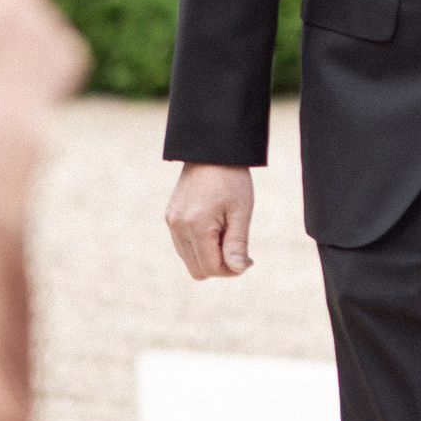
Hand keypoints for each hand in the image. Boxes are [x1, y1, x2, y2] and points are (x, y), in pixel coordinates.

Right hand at [166, 163, 254, 279]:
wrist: (211, 150)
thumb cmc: (231, 178)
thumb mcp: (241, 210)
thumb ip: (237, 243)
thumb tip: (238, 270)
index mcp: (195, 226)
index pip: (211, 268)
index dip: (232, 270)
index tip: (249, 260)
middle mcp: (177, 227)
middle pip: (197, 270)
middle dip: (220, 266)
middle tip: (240, 249)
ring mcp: (171, 222)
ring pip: (189, 260)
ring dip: (210, 257)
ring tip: (228, 234)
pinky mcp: (170, 217)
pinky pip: (183, 245)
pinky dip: (200, 246)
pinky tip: (216, 229)